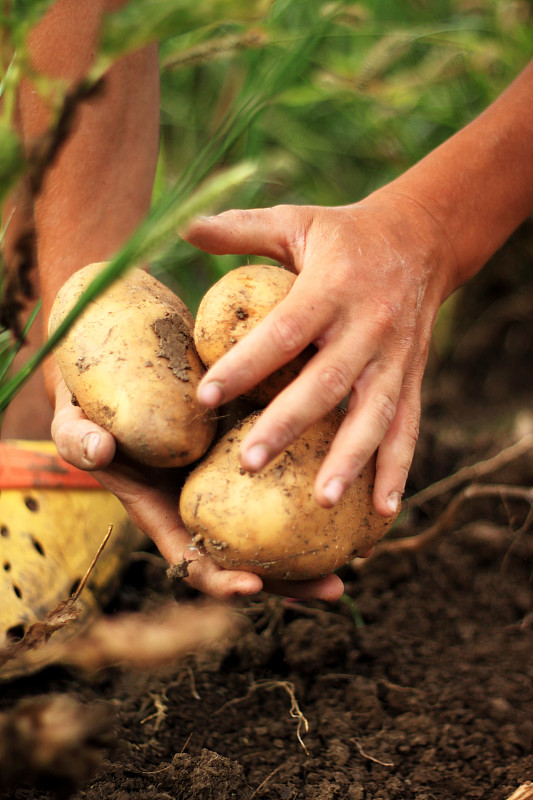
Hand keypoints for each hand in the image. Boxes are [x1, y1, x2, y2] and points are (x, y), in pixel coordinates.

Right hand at [50, 379, 343, 601]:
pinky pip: (285, 471)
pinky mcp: (248, 445)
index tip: (253, 590)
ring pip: (276, 520)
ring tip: (364, 548)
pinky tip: (352, 477)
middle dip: (290, 579)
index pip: (192, 561)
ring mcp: (228, 478)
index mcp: (163, 511)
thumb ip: (78, 437)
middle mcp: (202, 502)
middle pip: (249, 555)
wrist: (115, 363)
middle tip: (336, 586)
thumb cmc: (88, 399)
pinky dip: (315, 481)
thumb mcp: (73, 420)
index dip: (220, 581)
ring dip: (316, 540)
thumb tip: (100, 449)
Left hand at [183, 190, 456, 515]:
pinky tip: (385, 511)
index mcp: (332, 286)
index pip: (284, 332)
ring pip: (373, 414)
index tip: (206, 397)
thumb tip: (181, 225)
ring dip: (351, 460)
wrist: (423, 238)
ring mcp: (395, 357)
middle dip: (288, 426)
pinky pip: (408, 426)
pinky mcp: (413, 376)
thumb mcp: (295, 222)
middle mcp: (368, 325)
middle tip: (249, 464)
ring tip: (324, 501)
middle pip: (326, 382)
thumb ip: (240, 229)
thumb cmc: (344, 234)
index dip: (246, 364)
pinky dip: (398, 469)